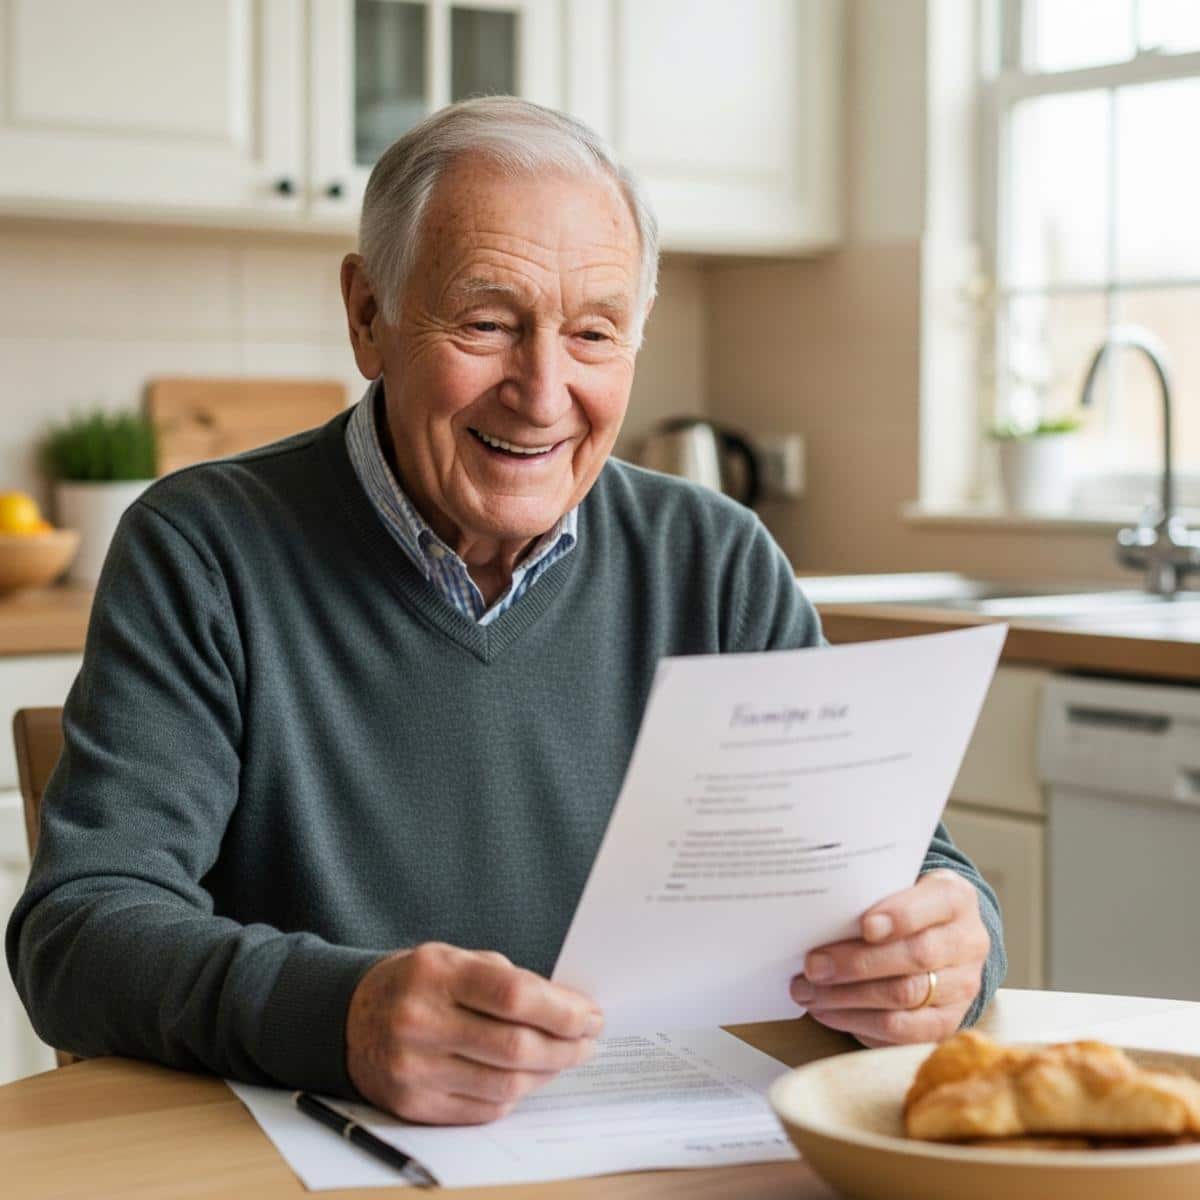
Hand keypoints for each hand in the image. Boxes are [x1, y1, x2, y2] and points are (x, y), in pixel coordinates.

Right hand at [346, 942, 602, 1123]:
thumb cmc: (419, 982)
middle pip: (514, 1047)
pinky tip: (528, 1077)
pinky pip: (483, 1109)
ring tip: (564, 1058)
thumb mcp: (458, 960)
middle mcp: (420, 1022)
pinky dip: (514, 1094)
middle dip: (564, 1047)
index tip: (591, 1015)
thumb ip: (511, 981)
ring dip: (546, 1073)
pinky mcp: (413, 1106)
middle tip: (588, 1041)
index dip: (561, 1010)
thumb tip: (571, 1009)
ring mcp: (414, 1069)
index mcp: (436, 974)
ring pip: (504, 1084)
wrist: (352, 1016)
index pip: (513, 996)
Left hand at [790, 869, 990, 1046]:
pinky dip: (859, 1022)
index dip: (901, 916)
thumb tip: (818, 916)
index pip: (935, 903)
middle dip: (857, 963)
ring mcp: (963, 986)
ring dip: (848, 997)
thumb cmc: (903, 908)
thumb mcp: (896, 888)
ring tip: (808, 992)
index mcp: (955, 898)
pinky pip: (904, 1031)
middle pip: (916, 955)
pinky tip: (827, 1012)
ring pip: (906, 995)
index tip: (864, 925)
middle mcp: (968, 943)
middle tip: (813, 966)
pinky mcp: (947, 1022)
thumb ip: (870, 896)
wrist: (940, 939)